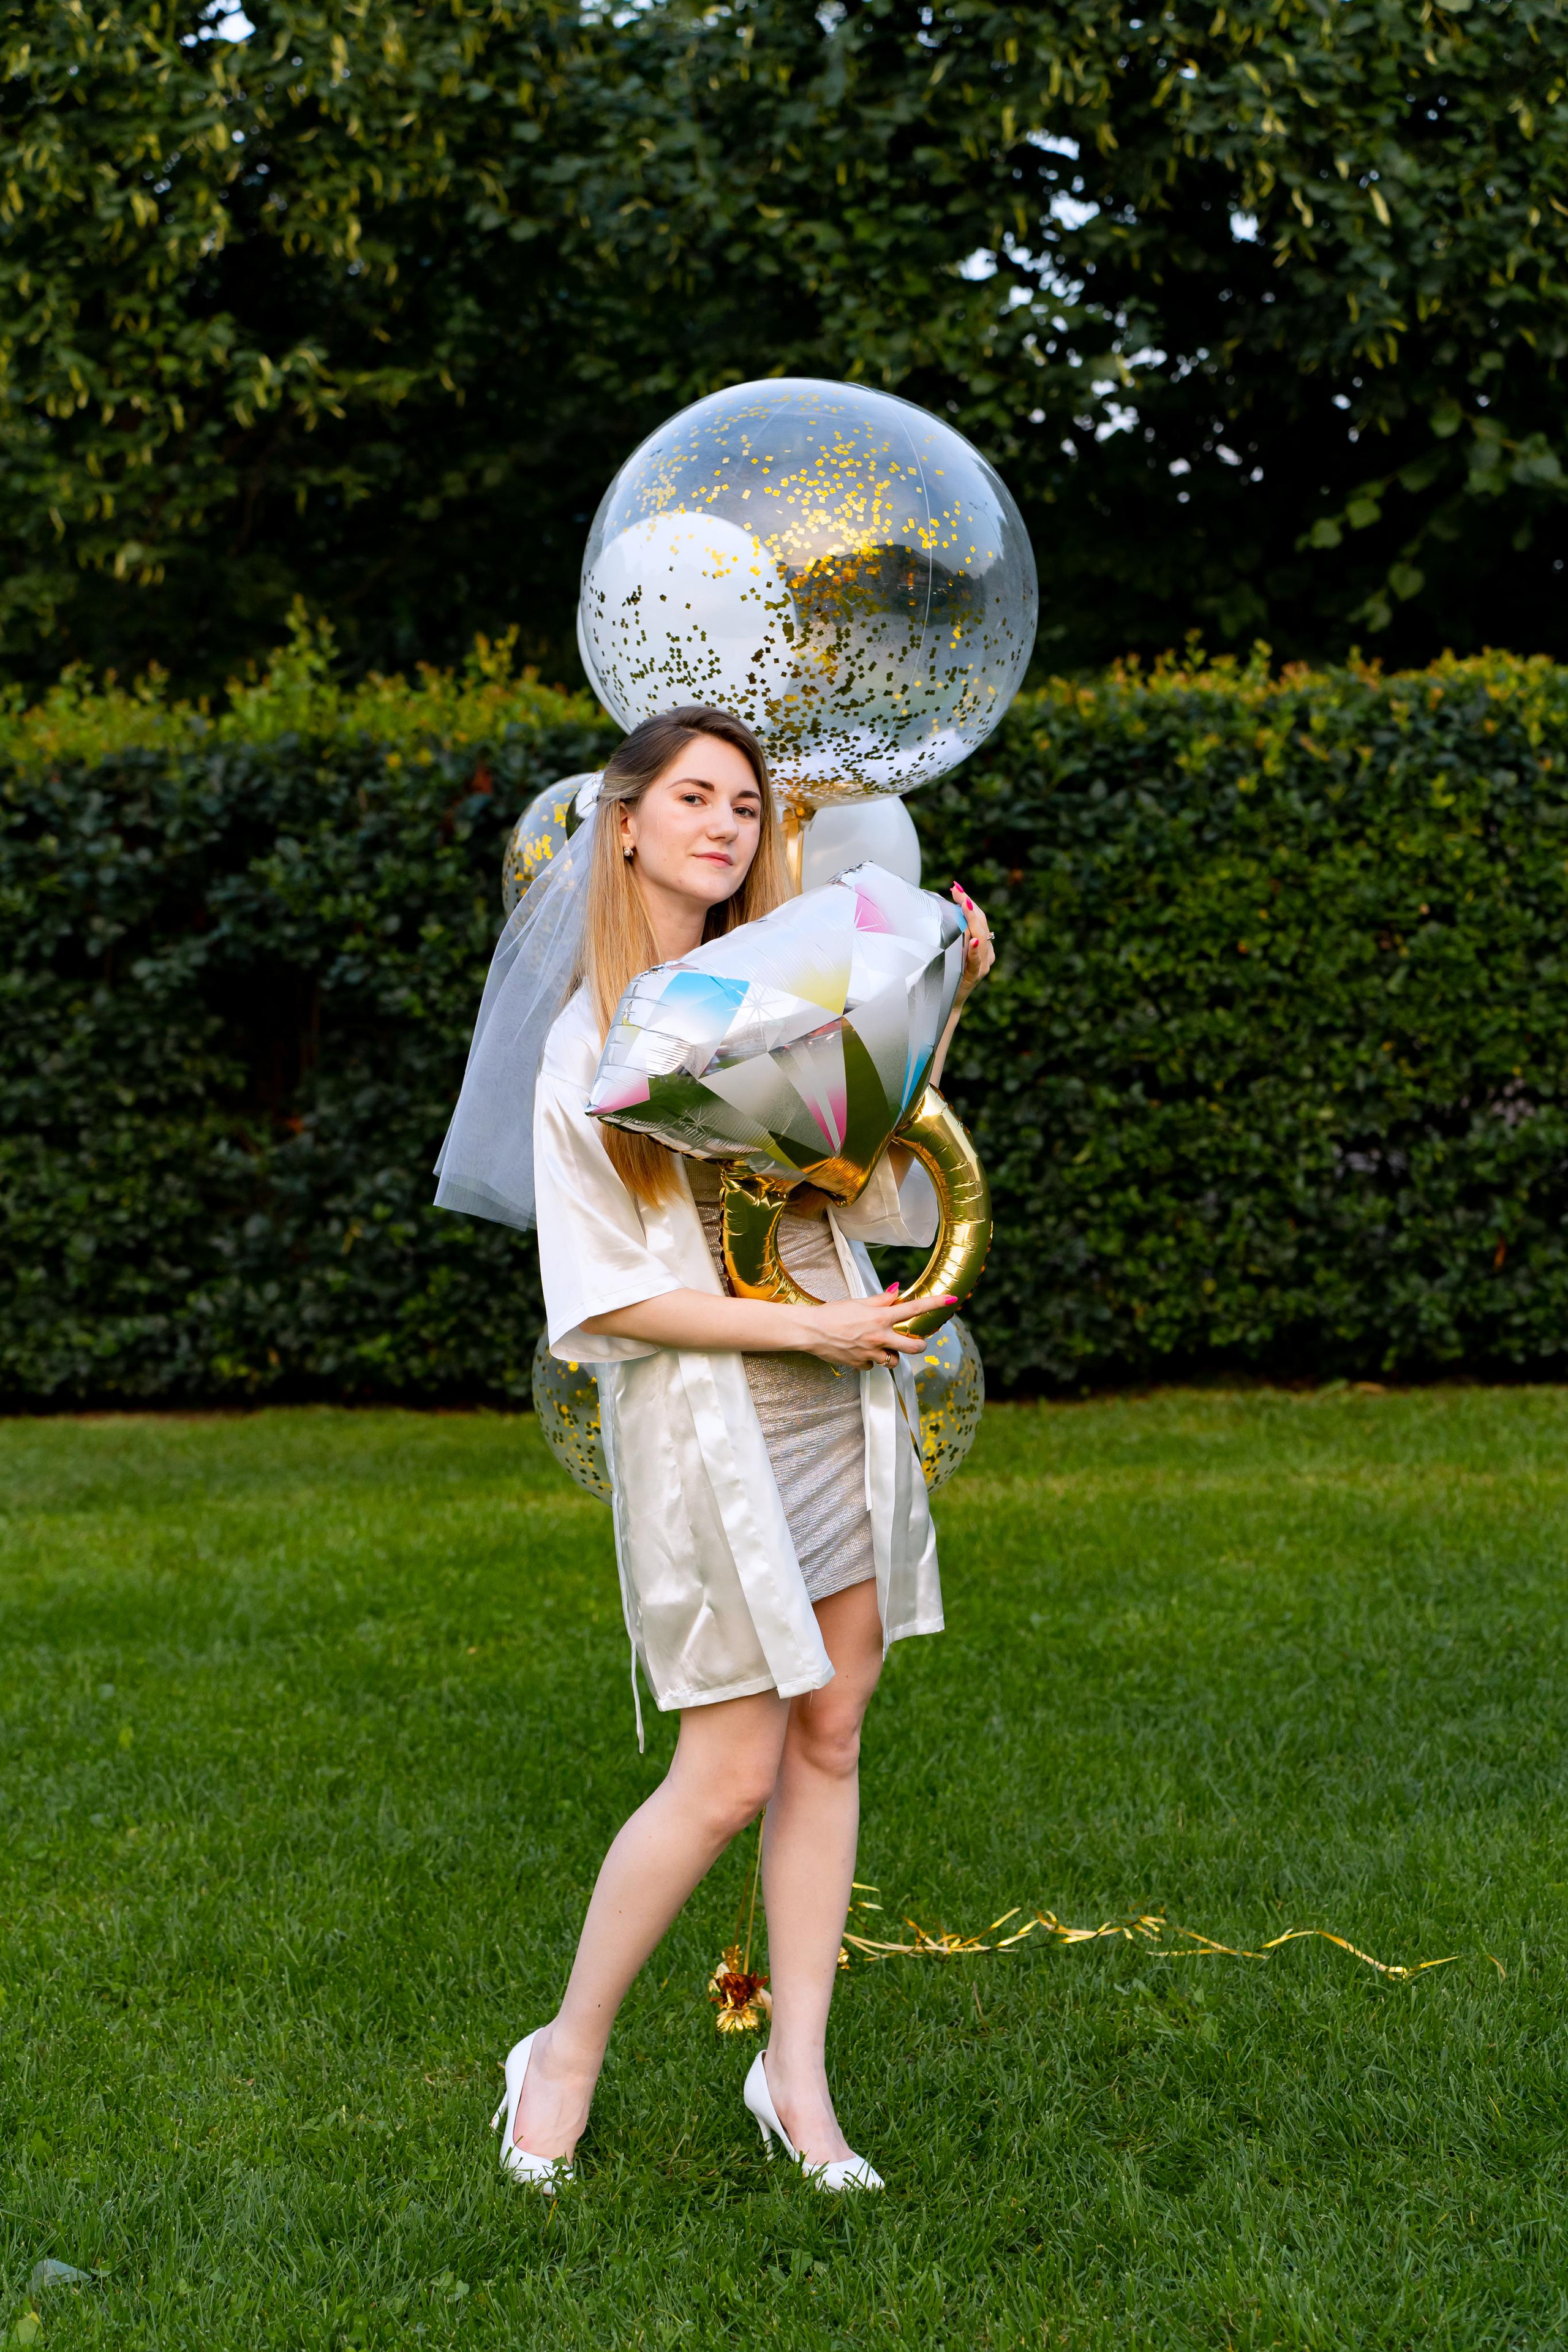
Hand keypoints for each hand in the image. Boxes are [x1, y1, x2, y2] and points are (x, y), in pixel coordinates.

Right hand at [785, 1284, 954, 1368]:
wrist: (809, 1331)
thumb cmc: (832, 1313)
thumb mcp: (858, 1302)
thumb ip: (880, 1300)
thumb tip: (897, 1292)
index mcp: (880, 1318)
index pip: (914, 1309)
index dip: (935, 1303)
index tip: (951, 1299)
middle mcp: (879, 1337)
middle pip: (913, 1347)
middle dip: (920, 1345)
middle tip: (917, 1342)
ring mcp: (870, 1354)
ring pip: (893, 1360)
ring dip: (892, 1354)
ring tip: (880, 1346)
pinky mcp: (860, 1365)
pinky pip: (873, 1365)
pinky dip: (871, 1360)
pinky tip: (860, 1351)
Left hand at [950, 881, 994, 1007]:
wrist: (943, 1002)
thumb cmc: (944, 974)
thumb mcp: (948, 950)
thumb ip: (949, 934)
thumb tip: (935, 907)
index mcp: (981, 944)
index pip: (978, 918)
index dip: (969, 902)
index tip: (956, 888)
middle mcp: (986, 952)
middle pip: (981, 924)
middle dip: (969, 905)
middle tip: (956, 890)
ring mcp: (983, 964)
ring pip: (982, 938)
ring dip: (973, 920)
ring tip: (965, 904)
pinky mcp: (976, 975)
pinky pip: (976, 961)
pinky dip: (974, 950)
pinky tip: (972, 940)